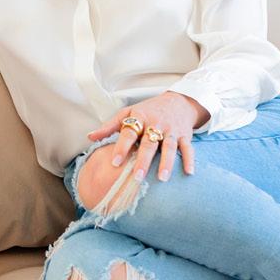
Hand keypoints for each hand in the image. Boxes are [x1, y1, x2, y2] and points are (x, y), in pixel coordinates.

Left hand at [86, 93, 208, 182]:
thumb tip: (90, 137)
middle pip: (149, 143)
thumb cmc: (149, 110)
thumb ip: (110, 126)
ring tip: (162, 178)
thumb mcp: (129, 112)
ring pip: (169, 147)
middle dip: (143, 160)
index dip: (122, 147)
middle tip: (137, 177)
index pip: (129, 133)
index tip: (115, 162)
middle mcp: (156, 124)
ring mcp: (172, 130)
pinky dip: (189, 160)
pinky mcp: (185, 135)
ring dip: (166, 162)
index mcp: (140, 118)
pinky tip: (189, 173)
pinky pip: (188, 148)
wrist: (178, 101)